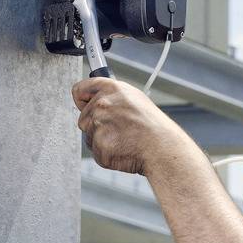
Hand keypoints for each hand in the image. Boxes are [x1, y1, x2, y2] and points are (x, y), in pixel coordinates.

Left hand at [72, 77, 187, 174]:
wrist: (162, 147)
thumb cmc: (152, 125)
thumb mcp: (134, 98)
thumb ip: (111, 96)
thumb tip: (94, 100)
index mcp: (111, 89)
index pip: (79, 89)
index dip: (81, 98)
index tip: (83, 103)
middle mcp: (101, 104)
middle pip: (84, 118)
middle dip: (96, 125)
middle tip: (119, 130)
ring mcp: (98, 125)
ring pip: (89, 136)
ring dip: (102, 140)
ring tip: (124, 139)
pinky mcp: (99, 146)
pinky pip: (96, 151)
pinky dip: (107, 154)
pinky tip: (123, 149)